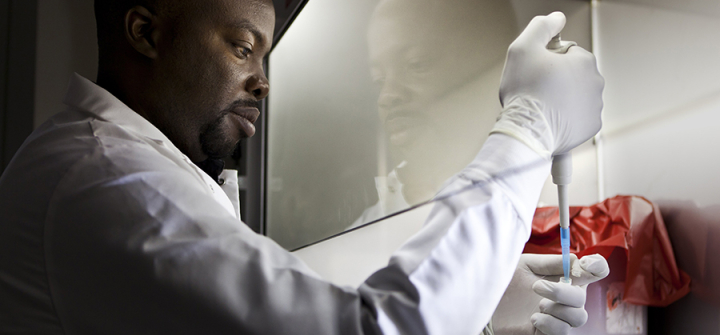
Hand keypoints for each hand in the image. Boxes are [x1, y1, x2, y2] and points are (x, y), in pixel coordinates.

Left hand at [491, 254, 609, 334]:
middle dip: (563, 292)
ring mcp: (558, 317)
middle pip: (583, 297)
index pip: (593, 272)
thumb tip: (576, 260)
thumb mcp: (525, 265)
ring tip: (537, 305)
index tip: (586, 265)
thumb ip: (550, 262)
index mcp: (563, 277)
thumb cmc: (505, 282)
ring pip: (579, 316)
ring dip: (559, 309)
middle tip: (536, 287)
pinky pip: (563, 331)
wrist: (484, 301)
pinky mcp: (549, 332)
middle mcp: (565, 298)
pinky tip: (534, 318)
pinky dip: (551, 324)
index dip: (598, 267)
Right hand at [493, 12, 604, 156]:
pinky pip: (579, 116)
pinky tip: (552, 118)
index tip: (537, 70)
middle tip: (537, 88)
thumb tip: (557, 18)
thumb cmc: (524, 91)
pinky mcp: (591, 126)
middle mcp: (596, 82)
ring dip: (563, 97)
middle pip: (575, 74)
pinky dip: (568, 116)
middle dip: (559, 79)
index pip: (568, 52)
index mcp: (585, 61)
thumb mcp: (523, 47)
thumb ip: (542, 26)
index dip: (549, 59)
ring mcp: (595, 106)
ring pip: (577, 95)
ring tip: (543, 105)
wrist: (527, 131)